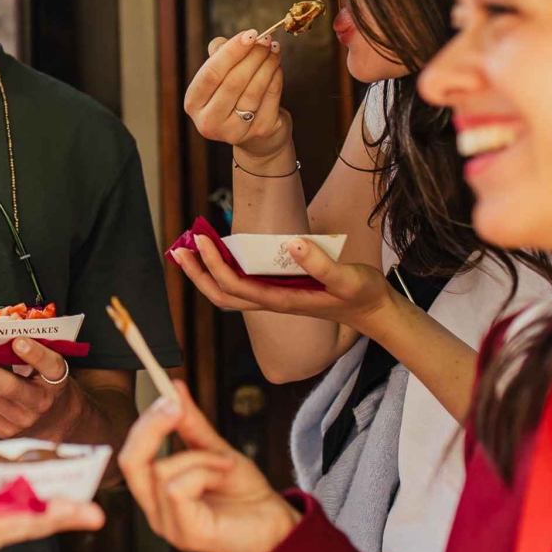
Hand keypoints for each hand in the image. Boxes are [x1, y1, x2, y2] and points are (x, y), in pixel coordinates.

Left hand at [0, 339, 82, 438]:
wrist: (55, 421)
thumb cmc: (47, 385)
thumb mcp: (49, 367)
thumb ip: (32, 349)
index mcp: (56, 382)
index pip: (51, 366)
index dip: (35, 354)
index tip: (19, 341)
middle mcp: (39, 404)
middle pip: (11, 388)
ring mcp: (19, 420)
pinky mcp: (1, 429)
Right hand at [119, 381, 297, 551]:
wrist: (278, 523)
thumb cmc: (245, 492)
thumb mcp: (215, 449)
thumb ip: (191, 423)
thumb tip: (173, 387)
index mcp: (157, 492)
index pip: (131, 455)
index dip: (145, 423)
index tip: (168, 397)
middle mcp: (156, 511)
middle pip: (130, 462)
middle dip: (151, 428)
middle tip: (176, 407)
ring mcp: (168, 525)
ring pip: (162, 470)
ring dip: (199, 457)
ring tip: (225, 463)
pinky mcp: (185, 534)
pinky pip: (177, 489)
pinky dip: (203, 472)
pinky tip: (223, 474)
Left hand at [170, 234, 394, 329]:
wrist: (372, 310)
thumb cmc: (360, 294)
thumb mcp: (348, 278)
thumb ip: (322, 265)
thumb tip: (294, 243)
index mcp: (282, 301)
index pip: (236, 287)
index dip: (214, 265)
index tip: (200, 240)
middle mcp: (272, 302)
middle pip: (222, 295)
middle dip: (197, 273)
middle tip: (178, 247)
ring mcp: (273, 297)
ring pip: (228, 292)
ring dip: (205, 273)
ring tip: (188, 249)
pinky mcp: (278, 290)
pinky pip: (241, 283)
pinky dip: (223, 270)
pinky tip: (219, 252)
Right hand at [184, 32, 290, 160]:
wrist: (254, 135)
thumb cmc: (232, 96)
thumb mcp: (219, 77)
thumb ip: (219, 55)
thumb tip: (233, 40)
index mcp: (193, 103)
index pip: (211, 74)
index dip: (231, 52)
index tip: (249, 34)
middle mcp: (209, 121)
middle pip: (233, 82)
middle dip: (253, 56)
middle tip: (266, 40)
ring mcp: (234, 131)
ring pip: (254, 90)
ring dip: (267, 64)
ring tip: (274, 49)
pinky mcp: (258, 132)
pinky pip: (270, 98)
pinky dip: (276, 78)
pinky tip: (277, 66)